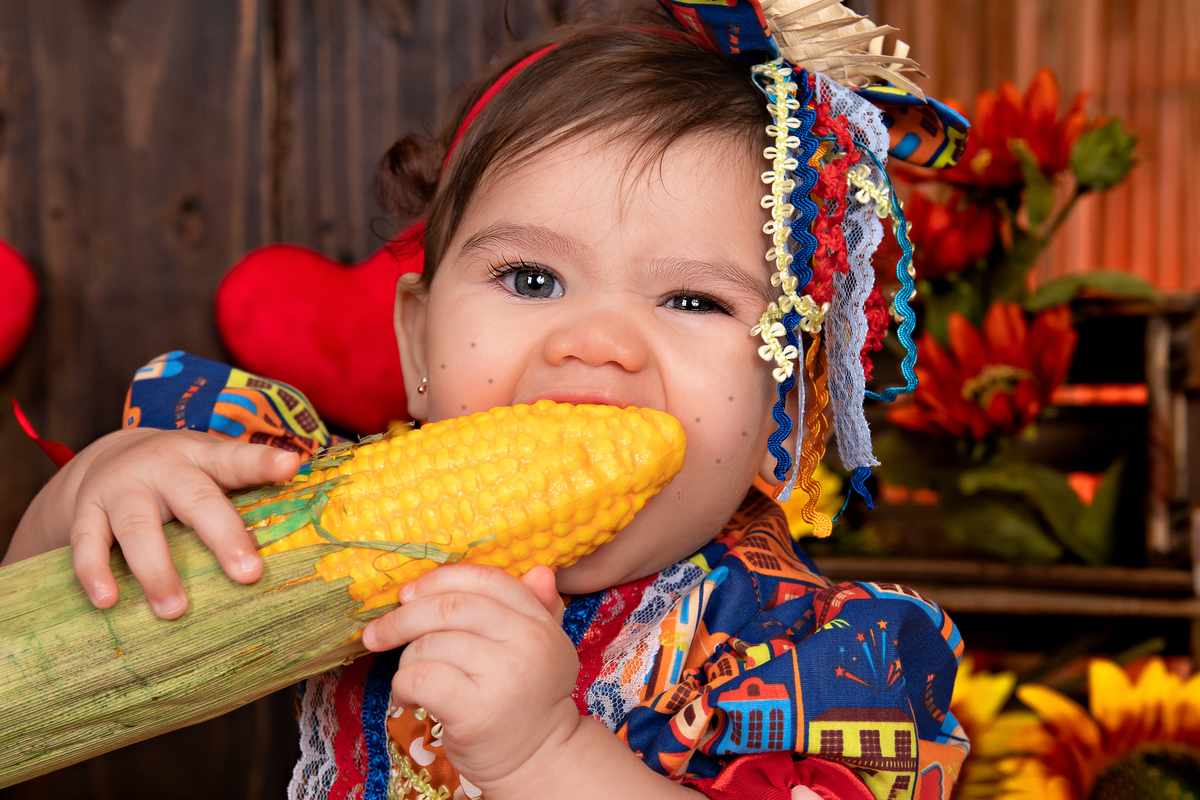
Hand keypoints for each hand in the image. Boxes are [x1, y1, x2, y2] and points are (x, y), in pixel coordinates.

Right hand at [7, 427, 299, 617]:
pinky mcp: (86, 512)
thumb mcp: (212, 471)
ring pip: (138, 527)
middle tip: (248, 574)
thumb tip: (307, 536)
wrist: (106, 459)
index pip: (238, 459)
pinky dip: (95, 573)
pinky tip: (107, 601)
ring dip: (157, 570)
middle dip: (223, 537)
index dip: (264, 462)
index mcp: (204, 457)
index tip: (291, 465)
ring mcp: (122, 489)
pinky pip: (88, 543)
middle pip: (196, 500)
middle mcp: (164, 468)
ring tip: (174, 610)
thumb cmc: (182, 477)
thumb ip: (248, 495)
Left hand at [361, 563, 580, 793]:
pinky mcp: (475, 710)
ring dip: (407, 660)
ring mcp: (503, 675)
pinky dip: (403, 685)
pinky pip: (420, 677)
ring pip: (429, 644)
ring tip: (413, 679)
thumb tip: (537, 570)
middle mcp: (527, 643)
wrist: (540, 760)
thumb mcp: (541, 650)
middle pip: (449, 607)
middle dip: (403, 617)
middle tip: (378, 632)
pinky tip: (410, 698)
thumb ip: (537, 609)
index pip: (485, 579)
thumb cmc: (527, 701)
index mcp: (538, 622)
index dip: (439, 581)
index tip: (408, 595)